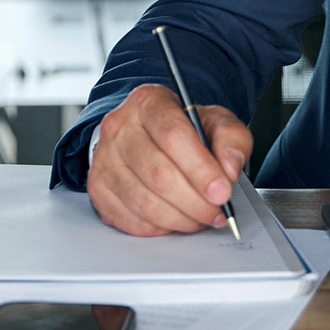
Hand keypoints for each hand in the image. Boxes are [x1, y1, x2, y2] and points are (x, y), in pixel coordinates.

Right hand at [87, 84, 252, 236]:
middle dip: (195, 201)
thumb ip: (231, 139)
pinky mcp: (98, 189)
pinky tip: (176, 219)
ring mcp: (104, 159)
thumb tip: (229, 168)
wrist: (147, 135)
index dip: (200, 169)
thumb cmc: (181, 129)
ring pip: (145, 202)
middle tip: (217, 211)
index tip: (222, 191)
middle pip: (158, 174)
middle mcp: (119, 126)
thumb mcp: (214, 121)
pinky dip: (160, 228)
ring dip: (180, 219)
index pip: (173, 136)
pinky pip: (131, 220)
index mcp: (148, 102)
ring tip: (200, 216)